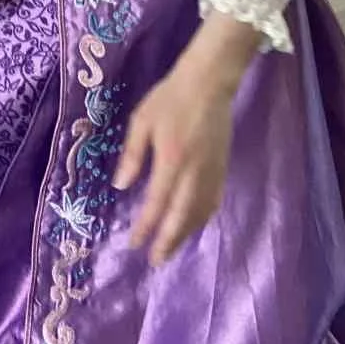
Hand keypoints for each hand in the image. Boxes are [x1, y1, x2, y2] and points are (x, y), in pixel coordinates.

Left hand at [112, 17, 255, 264]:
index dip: (146, 226)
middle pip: (182, 216)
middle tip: (155, 260)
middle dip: (168, 241)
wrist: (210, 82)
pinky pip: (213, 201)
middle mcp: (195, 172)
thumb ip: (133, 155)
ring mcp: (213, 172)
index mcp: (172, 160)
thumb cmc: (170, 98)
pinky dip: (202, 218)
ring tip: (170, 248)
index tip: (134, 244)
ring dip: (185, 234)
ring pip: (200, 212)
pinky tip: (193, 224)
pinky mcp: (223, 168)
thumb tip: (121, 186)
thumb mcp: (142, 121)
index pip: (157, 203)